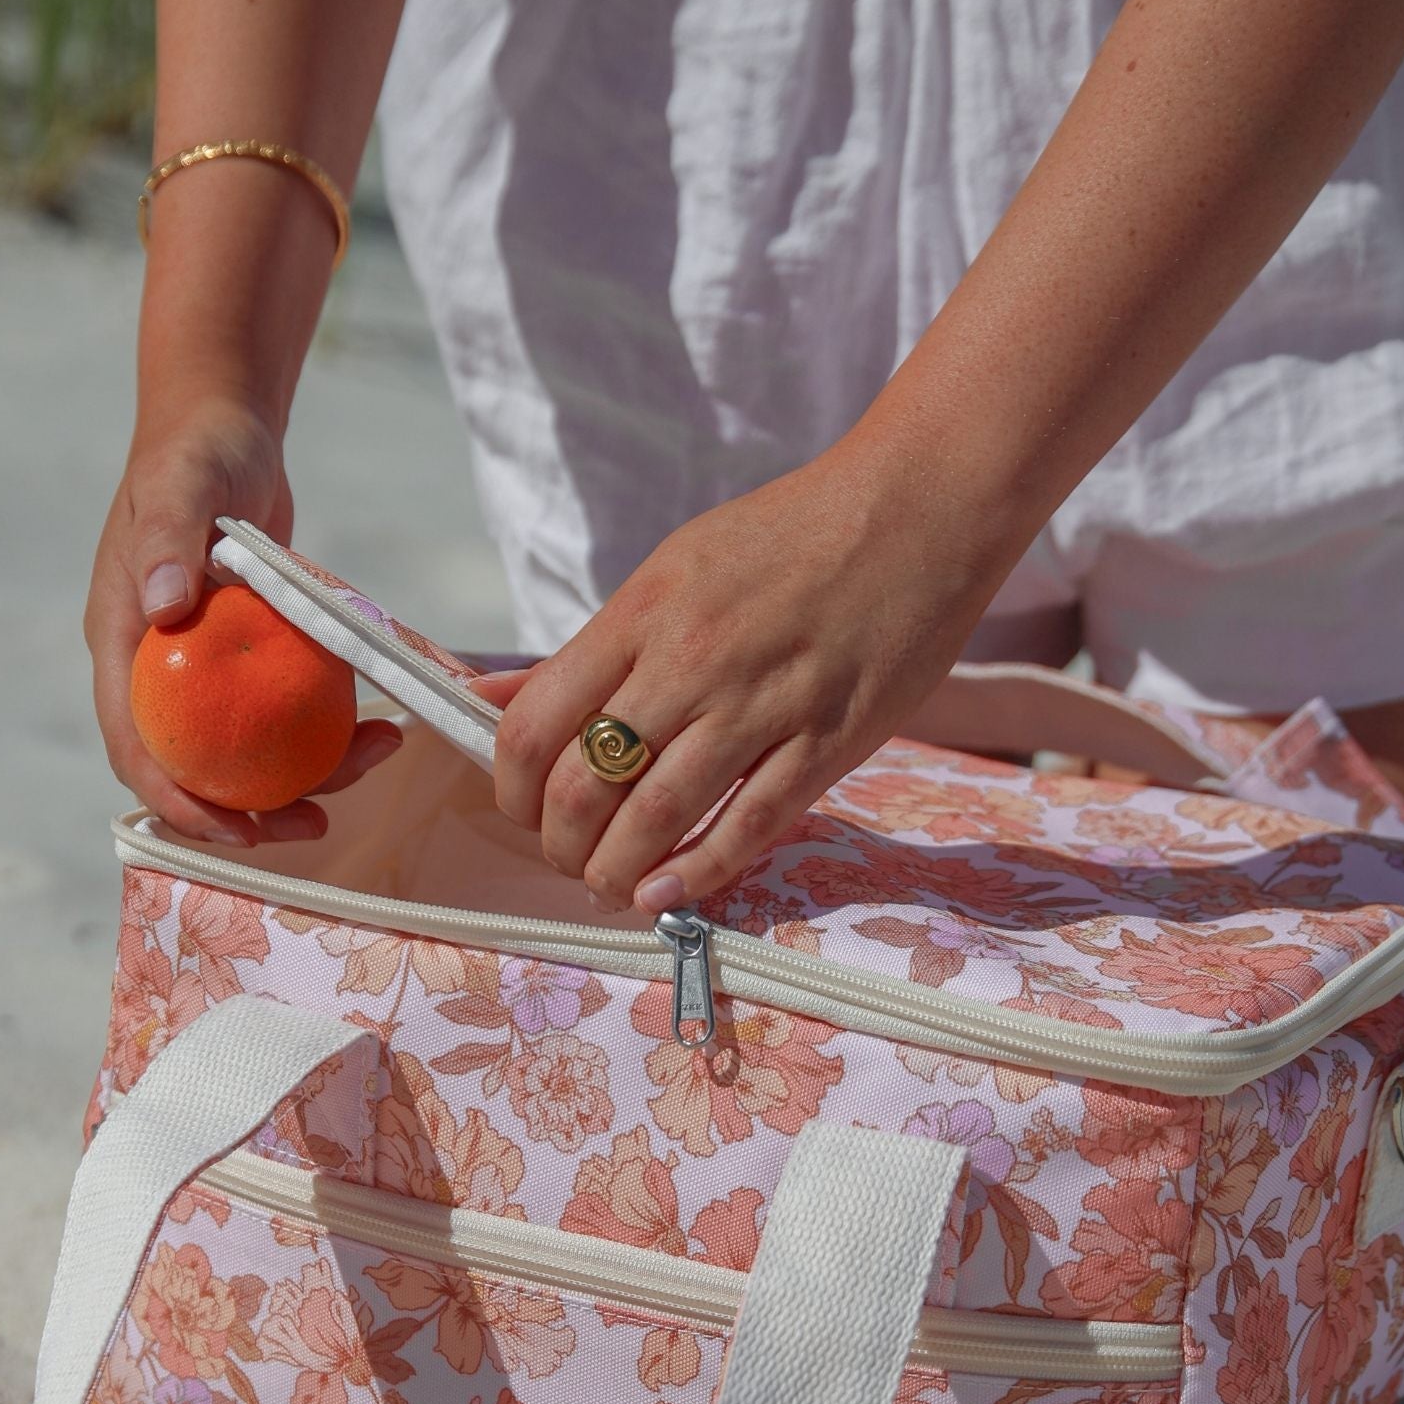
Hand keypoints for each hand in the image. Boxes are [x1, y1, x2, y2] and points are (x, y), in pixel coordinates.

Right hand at [84, 392, 398, 844]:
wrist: (224, 427)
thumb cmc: (195, 452)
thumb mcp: (182, 490)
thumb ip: (168, 543)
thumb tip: (162, 606)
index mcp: (123, 645)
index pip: (136, 749)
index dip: (177, 803)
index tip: (234, 829)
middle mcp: (155, 667)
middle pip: (192, 768)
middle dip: (246, 816)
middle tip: (314, 828)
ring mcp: (200, 665)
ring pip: (245, 749)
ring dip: (301, 775)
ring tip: (372, 760)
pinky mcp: (243, 656)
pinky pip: (279, 712)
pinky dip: (322, 729)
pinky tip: (374, 726)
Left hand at [471, 441, 1009, 913]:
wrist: (916, 509)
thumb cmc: (791, 536)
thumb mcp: (672, 570)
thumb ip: (590, 649)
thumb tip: (488, 698)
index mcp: (642, 613)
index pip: (536, 724)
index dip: (512, 788)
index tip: (522, 809)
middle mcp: (690, 662)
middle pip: (585, 785)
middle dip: (560, 844)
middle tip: (570, 858)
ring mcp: (761, 704)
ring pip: (657, 816)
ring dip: (618, 870)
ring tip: (613, 885)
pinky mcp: (827, 741)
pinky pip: (749, 825)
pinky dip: (699, 872)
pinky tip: (669, 894)